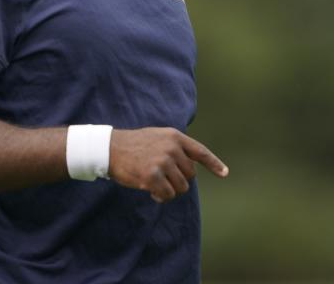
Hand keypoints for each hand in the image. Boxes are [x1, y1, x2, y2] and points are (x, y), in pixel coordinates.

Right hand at [109, 127, 227, 202]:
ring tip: (154, 182)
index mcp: (174, 137)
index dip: (214, 164)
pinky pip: (167, 195)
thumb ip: (175, 147)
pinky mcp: (152, 176)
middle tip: (162, 178)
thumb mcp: (157, 137)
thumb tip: (191, 166)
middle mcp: (171, 148)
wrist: (109, 148)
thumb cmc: (133, 145)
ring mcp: (162, 162)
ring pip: (181, 188)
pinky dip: (160, 197)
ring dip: (169, 190)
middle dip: (178, 181)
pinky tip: (150, 190)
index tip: (224, 174)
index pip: (200, 152)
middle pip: (190, 176)